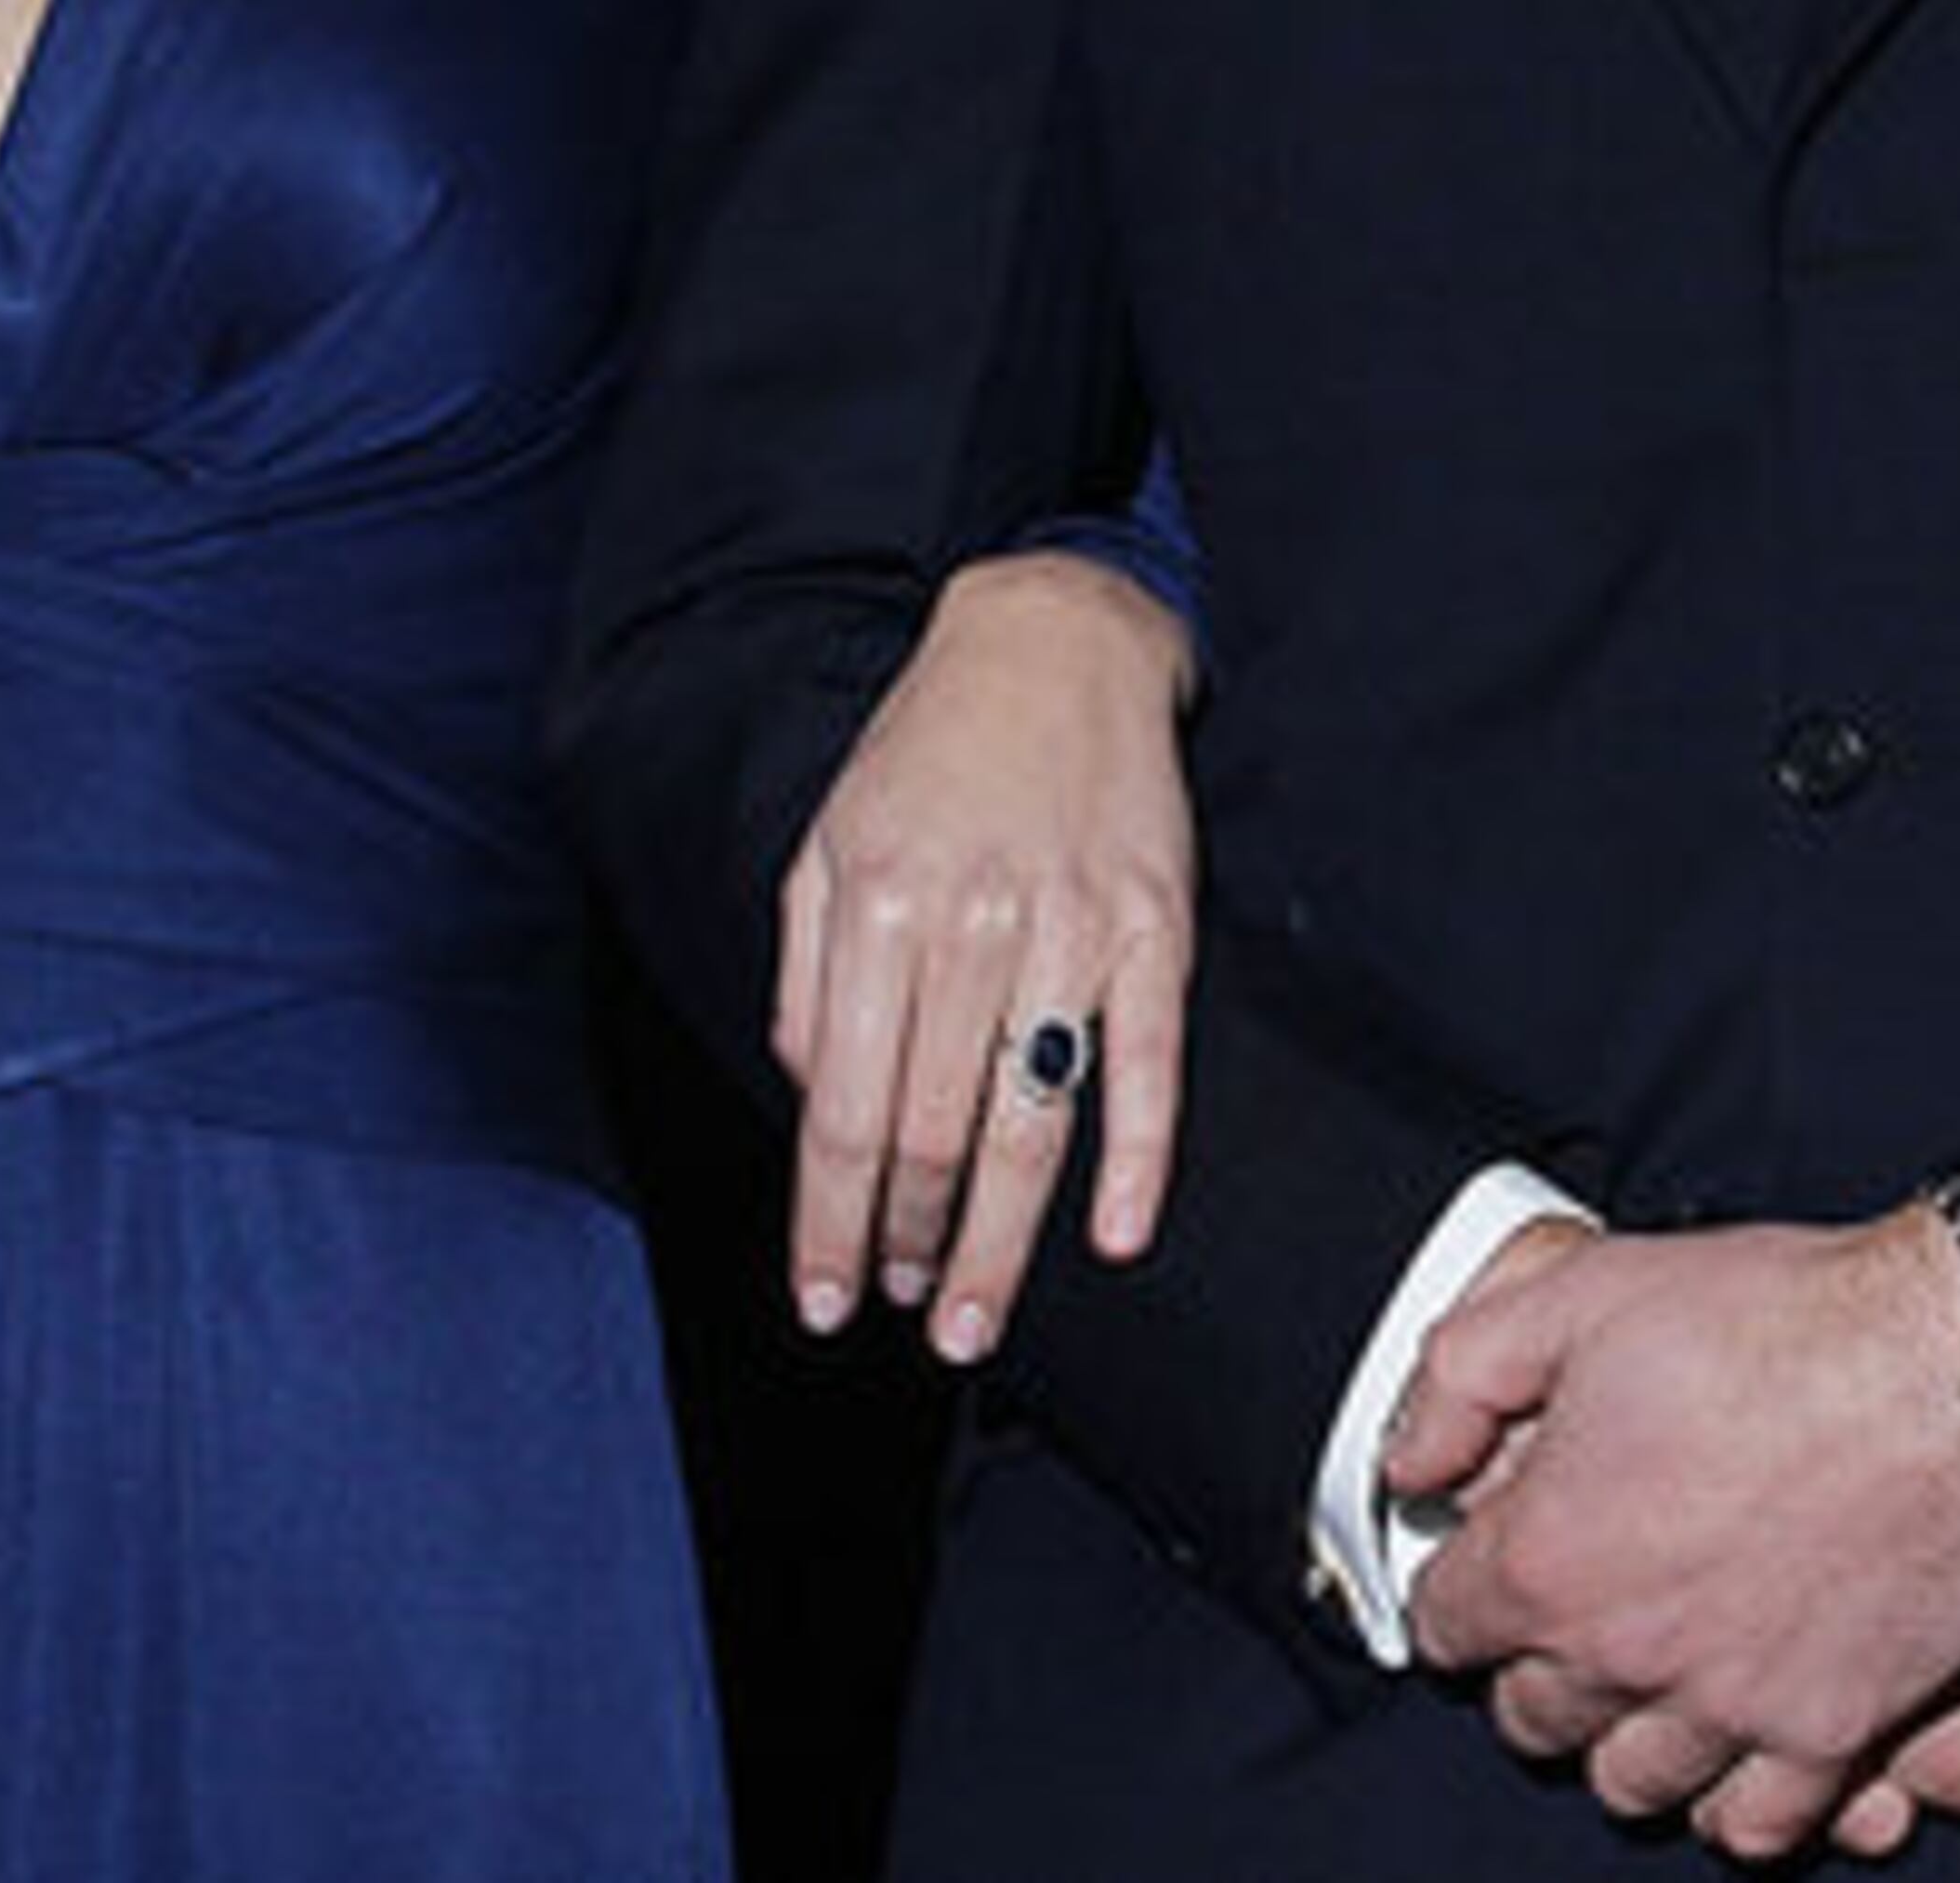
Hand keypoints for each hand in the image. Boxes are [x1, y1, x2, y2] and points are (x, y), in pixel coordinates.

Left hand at [772, 546, 1195, 1361]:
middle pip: (932, 1130)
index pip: (842, 1106)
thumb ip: (806, 973)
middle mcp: (969, 919)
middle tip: (913, 1315)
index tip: (827, 1298)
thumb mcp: (829, 839)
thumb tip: (807, 1096)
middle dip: (914, 1243)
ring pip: (1030, 1118)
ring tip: (979, 1319)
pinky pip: (1149, 1061)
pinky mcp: (1153, 923)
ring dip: (1002, 1238)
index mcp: (875, 901)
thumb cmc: (929, 752)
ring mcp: (1070, 924)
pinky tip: (1119, 1235)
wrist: (1052, 640)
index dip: (830, 1220)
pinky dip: (1139, 1158)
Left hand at [1397, 1208, 1959, 1858]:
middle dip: (1530, 1667)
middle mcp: (1631, 1650)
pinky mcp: (1833, 1729)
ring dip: (1618, 1739)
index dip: (1452, 1587)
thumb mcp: (1580, 1295)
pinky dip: (1729, 1802)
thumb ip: (1465, 1378)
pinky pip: (1756, 1824)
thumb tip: (1410, 1460)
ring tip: (1637, 1683)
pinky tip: (1727, 1750)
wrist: (1944, 1360)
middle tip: (1559, 1618)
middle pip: (1533, 1716)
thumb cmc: (1770, 1318)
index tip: (1477, 1566)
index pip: (1446, 1622)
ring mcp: (1735, 1703)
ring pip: (1632, 1782)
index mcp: (1553, 1552)